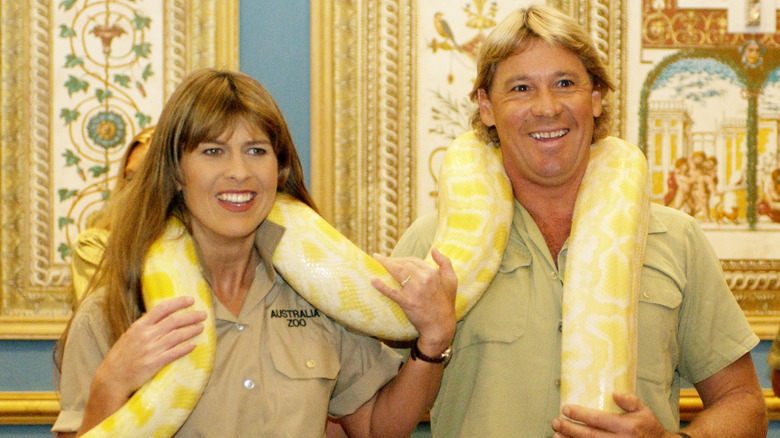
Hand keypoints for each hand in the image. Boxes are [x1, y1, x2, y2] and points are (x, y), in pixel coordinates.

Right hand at [91, 296, 206, 403]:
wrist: (111, 379)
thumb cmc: (121, 357)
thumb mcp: (128, 336)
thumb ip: (143, 326)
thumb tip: (154, 314)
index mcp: (139, 326)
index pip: (161, 309)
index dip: (178, 303)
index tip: (191, 300)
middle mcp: (146, 336)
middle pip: (174, 321)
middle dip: (191, 316)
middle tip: (203, 314)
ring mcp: (150, 350)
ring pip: (177, 336)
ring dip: (191, 330)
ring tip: (201, 327)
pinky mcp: (154, 364)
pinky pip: (174, 353)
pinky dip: (185, 348)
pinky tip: (194, 345)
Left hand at [371, 248, 456, 352]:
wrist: (441, 326)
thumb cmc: (446, 303)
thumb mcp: (451, 280)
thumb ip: (445, 262)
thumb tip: (434, 249)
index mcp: (433, 272)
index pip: (413, 260)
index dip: (401, 258)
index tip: (393, 259)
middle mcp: (424, 279)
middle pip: (403, 264)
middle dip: (390, 260)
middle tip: (380, 259)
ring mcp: (415, 291)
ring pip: (397, 273)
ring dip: (384, 265)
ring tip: (375, 261)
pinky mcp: (408, 303)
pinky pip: (392, 292)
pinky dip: (382, 286)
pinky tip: (373, 280)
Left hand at [552, 392, 672, 437]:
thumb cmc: (649, 428)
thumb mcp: (644, 411)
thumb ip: (630, 401)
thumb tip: (614, 393)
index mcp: (625, 427)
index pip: (598, 420)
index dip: (580, 415)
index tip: (565, 409)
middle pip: (589, 436)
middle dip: (570, 429)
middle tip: (555, 422)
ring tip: (556, 435)